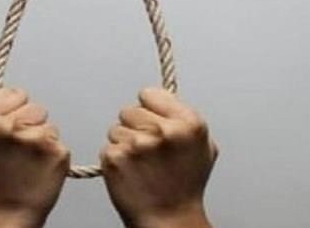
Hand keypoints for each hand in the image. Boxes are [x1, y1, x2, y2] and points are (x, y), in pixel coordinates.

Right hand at [0, 87, 69, 227]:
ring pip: (49, 124)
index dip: (14, 109)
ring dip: (42, 139)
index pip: (14, 93)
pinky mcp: (55, 152)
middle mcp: (6, 125)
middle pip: (35, 106)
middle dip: (30, 123)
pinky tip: (38, 170)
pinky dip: (52, 156)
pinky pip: (60, 143)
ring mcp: (33, 138)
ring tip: (27, 162)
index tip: (11, 126)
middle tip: (18, 150)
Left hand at [100, 87, 217, 227]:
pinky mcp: (115, 157)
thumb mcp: (202, 145)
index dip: (150, 108)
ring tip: (140, 164)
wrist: (169, 220)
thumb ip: (183, 117)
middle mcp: (163, 130)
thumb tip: (163, 97)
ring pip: (115, 128)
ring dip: (124, 143)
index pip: (149, 93)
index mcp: (188, 122)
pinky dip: (115, 158)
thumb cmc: (185, 186)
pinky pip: (107, 146)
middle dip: (135, 126)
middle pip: (129, 110)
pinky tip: (130, 172)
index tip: (153, 122)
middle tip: (148, 150)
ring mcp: (137, 143)